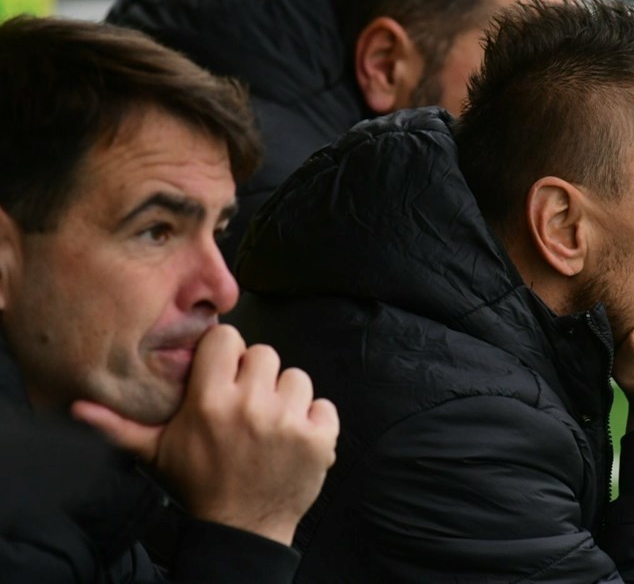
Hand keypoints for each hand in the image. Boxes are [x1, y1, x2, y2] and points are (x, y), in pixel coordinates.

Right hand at [72, 324, 338, 544]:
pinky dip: (315, 421)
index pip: (228, 338)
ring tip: (270, 424)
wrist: (240, 529)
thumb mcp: (156, 453)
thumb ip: (120, 426)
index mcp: (210, 401)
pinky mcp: (319, 438)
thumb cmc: (197, 484)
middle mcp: (250, 406)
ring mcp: (289, 421)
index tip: (224, 374)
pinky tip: (294, 440)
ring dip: (287, 398)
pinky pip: (325, 405)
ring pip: (297, 377)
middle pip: (265, 354)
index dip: (227, 354)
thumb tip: (76, 407)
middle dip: (257, 376)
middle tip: (248, 405)